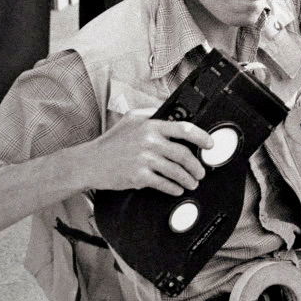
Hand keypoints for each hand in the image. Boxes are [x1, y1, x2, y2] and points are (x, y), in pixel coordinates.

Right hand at [79, 108, 212, 195]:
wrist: (90, 162)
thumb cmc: (112, 142)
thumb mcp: (131, 119)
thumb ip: (152, 113)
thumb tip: (173, 111)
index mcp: (150, 125)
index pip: (183, 128)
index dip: (201, 137)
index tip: (210, 144)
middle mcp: (148, 141)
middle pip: (183, 154)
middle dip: (196, 166)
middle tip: (201, 172)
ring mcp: (143, 159)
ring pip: (176, 171)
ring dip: (188, 179)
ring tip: (192, 183)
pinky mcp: (138, 176)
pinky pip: (163, 184)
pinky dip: (174, 188)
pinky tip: (177, 189)